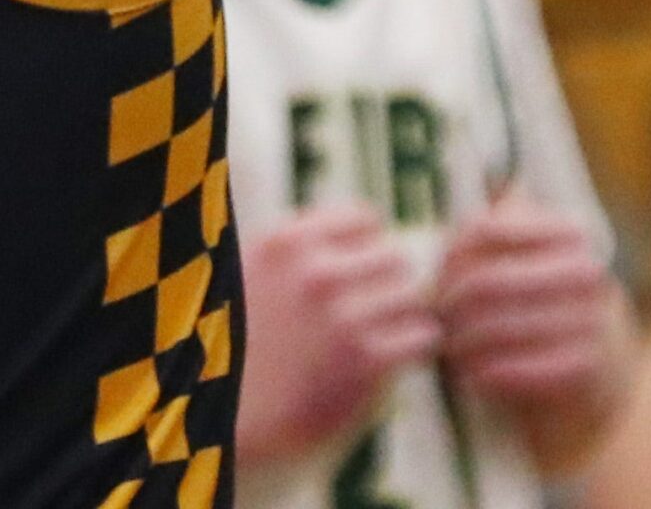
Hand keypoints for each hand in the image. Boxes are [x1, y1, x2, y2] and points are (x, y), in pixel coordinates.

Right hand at [233, 206, 440, 465]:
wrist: (228, 430)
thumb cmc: (238, 358)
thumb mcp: (249, 280)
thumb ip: (296, 257)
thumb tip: (360, 244)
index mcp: (285, 244)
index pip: (364, 220)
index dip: (370, 249)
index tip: (366, 276)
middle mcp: (315, 271)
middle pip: (393, 256)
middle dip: (389, 284)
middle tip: (380, 314)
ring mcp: (342, 315)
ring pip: (412, 295)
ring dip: (405, 317)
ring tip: (388, 340)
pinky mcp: (366, 362)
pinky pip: (422, 336)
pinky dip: (416, 348)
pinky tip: (395, 362)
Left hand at [434, 193, 627, 438]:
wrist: (605, 371)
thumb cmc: (550, 300)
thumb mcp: (535, 252)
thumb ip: (500, 223)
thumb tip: (455, 168)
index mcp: (571, 232)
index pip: (486, 230)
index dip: (450, 254)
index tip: (436, 274)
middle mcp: (587, 272)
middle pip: (488, 281)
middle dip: (450, 302)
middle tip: (432, 316)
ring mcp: (592, 321)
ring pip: (499, 327)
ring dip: (462, 340)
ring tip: (446, 345)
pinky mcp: (586, 370)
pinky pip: (518, 368)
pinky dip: (485, 373)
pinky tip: (470, 374)